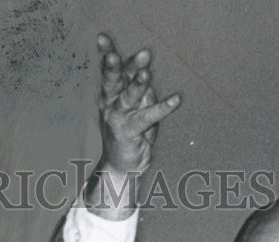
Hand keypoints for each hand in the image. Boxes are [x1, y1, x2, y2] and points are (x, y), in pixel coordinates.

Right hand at [88, 32, 180, 216]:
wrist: (122, 166)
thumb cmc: (131, 131)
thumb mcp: (136, 104)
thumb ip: (139, 87)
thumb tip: (144, 71)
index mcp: (110, 93)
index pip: (110, 70)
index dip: (106, 53)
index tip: (102, 38)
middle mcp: (110, 104)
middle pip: (113, 80)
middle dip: (115, 66)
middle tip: (119, 54)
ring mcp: (118, 119)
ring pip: (127, 98)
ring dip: (137, 85)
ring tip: (146, 74)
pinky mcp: (129, 133)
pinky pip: (147, 117)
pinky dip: (163, 108)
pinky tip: (176, 100)